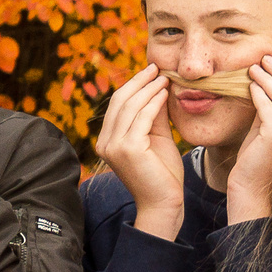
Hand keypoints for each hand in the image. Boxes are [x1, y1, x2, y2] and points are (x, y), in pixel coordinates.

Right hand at [96, 66, 184, 240]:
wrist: (164, 204)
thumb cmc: (162, 174)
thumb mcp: (156, 138)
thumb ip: (154, 115)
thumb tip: (158, 87)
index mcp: (107, 140)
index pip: (117, 104)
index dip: (134, 85)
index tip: (151, 71)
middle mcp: (105, 142)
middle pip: (120, 101)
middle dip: (139, 81)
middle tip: (157, 67)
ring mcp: (114, 146)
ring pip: (130, 107)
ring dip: (149, 88)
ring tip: (164, 77)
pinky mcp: (127, 149)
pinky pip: (141, 117)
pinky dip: (154, 102)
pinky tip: (166, 93)